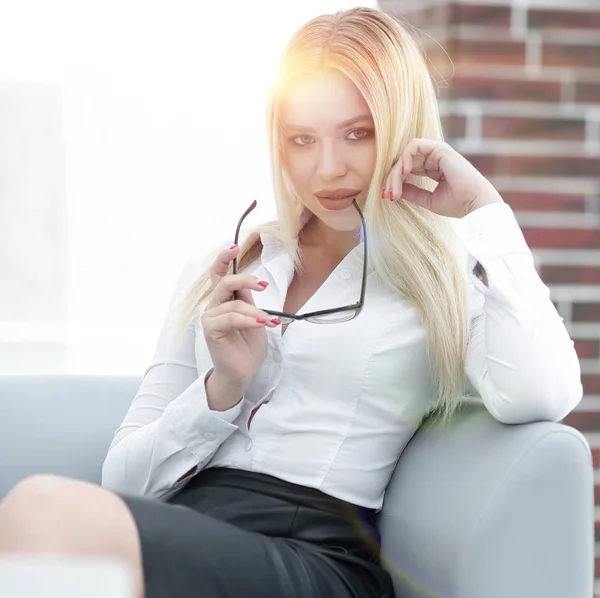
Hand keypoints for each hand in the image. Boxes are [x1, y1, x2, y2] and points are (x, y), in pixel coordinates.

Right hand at [201, 245, 279, 407]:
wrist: (243, 371)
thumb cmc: (248, 346)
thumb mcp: (254, 317)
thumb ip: (248, 300)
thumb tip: (253, 282)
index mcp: (224, 300)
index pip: (219, 274)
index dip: (224, 259)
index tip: (234, 247)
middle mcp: (214, 306)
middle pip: (224, 283)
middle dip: (244, 280)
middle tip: (262, 286)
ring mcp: (210, 318)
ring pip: (232, 303)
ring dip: (253, 312)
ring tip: (267, 322)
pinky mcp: (211, 330)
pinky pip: (231, 318)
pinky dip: (248, 320)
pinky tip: (261, 324)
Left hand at [382, 138, 503, 217]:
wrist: (475, 205)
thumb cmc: (458, 204)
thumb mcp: (428, 199)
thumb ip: (412, 192)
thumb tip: (394, 191)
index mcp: (434, 169)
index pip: (407, 170)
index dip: (394, 182)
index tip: (388, 197)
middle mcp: (435, 159)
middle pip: (404, 163)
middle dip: (392, 179)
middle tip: (388, 195)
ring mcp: (437, 152)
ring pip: (406, 155)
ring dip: (396, 172)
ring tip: (394, 189)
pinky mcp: (440, 149)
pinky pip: (414, 146)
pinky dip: (405, 157)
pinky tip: (403, 173)